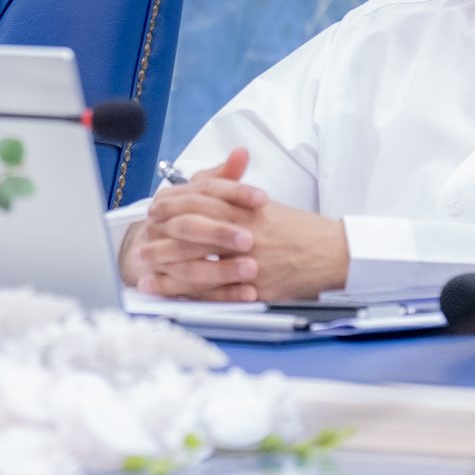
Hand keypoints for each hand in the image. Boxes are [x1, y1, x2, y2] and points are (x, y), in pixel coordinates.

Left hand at [119, 148, 347, 302]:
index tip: (156, 209)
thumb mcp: (265, 206)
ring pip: (198, 262)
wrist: (333, 252)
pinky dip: (189, 293)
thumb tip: (205, 180)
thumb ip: (233, 192)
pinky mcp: (255, 287)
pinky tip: (171, 293)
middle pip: (191, 231)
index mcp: (245, 209)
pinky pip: (215, 292)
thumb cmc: (300, 230)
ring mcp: (248, 261)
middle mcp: (244, 233)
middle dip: (161, 234)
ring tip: (144, 268)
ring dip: (166, 265)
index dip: (173, 204)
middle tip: (141, 239)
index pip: (200, 201)